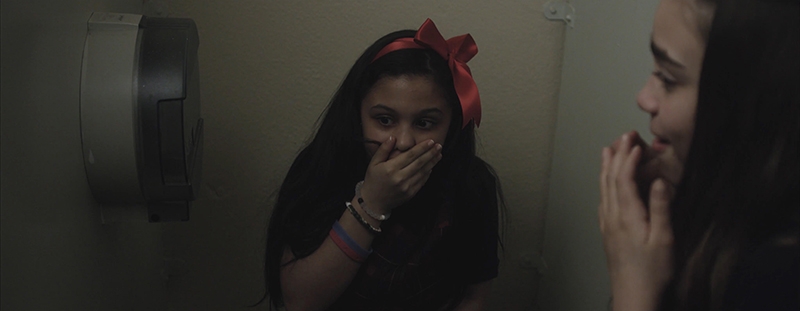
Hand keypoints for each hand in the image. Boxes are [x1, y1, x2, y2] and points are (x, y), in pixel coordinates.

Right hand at [360, 136, 442, 212]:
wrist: (373, 202)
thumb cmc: (373, 180)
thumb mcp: (373, 163)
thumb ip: (383, 149)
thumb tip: (393, 138)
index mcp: (391, 168)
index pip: (410, 155)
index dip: (422, 148)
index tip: (430, 141)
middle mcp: (400, 177)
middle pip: (419, 162)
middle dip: (430, 153)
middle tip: (439, 146)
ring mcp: (406, 186)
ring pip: (423, 172)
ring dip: (432, 162)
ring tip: (439, 154)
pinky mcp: (410, 193)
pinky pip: (422, 181)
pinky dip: (428, 173)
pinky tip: (432, 166)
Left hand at [599, 133, 674, 310]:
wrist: (634, 297)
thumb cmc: (652, 272)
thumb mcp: (664, 239)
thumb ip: (661, 208)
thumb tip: (658, 180)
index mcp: (627, 215)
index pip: (623, 177)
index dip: (628, 157)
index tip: (635, 140)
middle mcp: (612, 217)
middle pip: (609, 178)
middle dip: (616, 155)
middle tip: (623, 136)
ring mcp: (607, 225)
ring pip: (603, 188)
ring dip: (607, 166)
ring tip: (609, 150)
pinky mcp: (607, 233)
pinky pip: (603, 200)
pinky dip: (605, 184)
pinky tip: (607, 183)